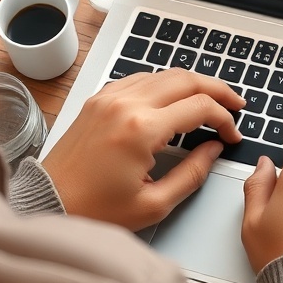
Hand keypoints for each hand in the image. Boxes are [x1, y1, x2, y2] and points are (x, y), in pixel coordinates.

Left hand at [41, 68, 243, 230]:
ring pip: (164, 73)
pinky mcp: (98, 99)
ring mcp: (109, 97)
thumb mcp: (153, 203)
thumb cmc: (93, 208)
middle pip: (186, 79)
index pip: (200, 108)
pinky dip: (164, 83)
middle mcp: (125, 104)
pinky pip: (140, 78)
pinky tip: (174, 98)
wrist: (47, 202)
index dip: (224, 119)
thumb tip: (213, 150)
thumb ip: (192, 173)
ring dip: (192, 83)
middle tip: (235, 104)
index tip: (231, 135)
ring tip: (209, 99)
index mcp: (141, 129)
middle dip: (217, 90)